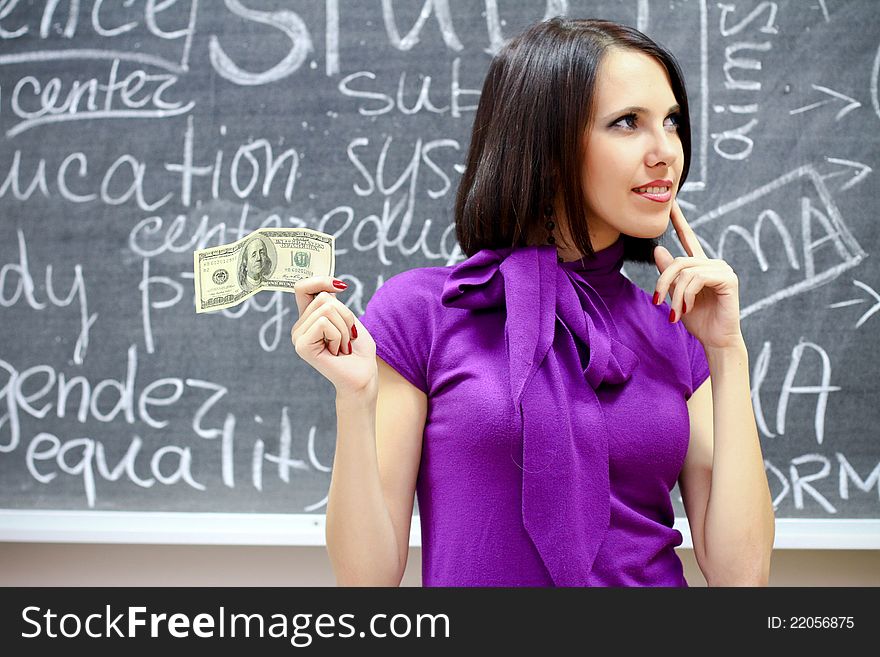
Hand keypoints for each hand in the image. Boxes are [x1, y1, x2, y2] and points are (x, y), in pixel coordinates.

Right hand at [291, 276, 377, 395]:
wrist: (363, 375)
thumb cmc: (358, 349)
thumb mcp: (347, 318)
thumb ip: (333, 302)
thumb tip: (329, 285)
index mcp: (308, 318)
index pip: (303, 287)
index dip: (320, 280)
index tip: (341, 286)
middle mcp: (299, 327)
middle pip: (323, 298)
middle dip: (345, 315)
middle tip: (347, 337)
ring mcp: (298, 337)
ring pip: (326, 309)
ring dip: (344, 327)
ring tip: (343, 346)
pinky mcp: (301, 346)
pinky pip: (324, 323)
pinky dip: (339, 335)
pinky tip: (337, 351)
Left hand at [653, 200, 742, 349]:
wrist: (715, 340)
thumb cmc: (698, 320)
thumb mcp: (676, 295)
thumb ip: (669, 274)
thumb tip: (658, 249)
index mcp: (700, 265)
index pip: (688, 237)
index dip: (679, 220)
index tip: (671, 202)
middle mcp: (712, 263)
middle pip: (678, 261)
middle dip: (663, 282)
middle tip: (657, 302)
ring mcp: (722, 269)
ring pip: (685, 272)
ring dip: (675, 294)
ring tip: (675, 311)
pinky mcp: (728, 279)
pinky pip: (697, 279)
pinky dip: (686, 295)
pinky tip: (685, 308)